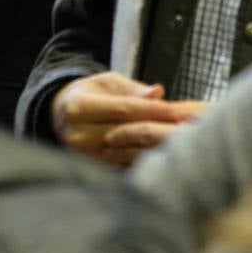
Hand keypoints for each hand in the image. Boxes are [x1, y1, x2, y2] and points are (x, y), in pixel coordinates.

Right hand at [51, 72, 205, 167]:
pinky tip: (166, 156)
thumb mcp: (108, 83)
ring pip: (128, 153)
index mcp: (80, 107)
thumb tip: (158, 92)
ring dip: (156, 149)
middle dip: (159, 130)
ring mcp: (85, 156)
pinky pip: (124, 166)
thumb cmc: (90, 94)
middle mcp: (78, 134)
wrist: (61, 116)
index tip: (180, 110)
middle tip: (190, 129)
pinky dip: (146, 160)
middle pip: (127, 133)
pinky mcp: (93, 169)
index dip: (154, 110)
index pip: (124, 109)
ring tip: (184, 144)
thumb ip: (133, 89)